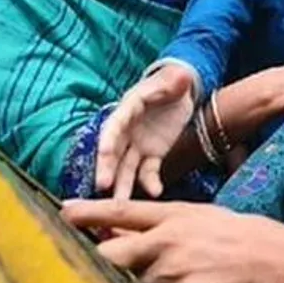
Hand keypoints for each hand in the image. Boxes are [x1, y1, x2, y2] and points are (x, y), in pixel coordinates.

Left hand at [63, 200, 283, 282]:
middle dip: (109, 258)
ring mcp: (173, 270)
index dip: (91, 213)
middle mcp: (167, 241)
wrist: (268, 258)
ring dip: (152, 280)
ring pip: (140, 281)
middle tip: (117, 259)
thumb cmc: (234, 235)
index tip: (65, 211)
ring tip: (186, 272)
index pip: (122, 212)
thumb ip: (160, 223)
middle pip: (115, 253)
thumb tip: (119, 229)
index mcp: (173, 216)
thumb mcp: (198, 217)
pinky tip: (193, 282)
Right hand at [96, 65, 195, 199]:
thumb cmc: (172, 82)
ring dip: (122, 185)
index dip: (108, 138)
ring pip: (126, 167)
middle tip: (102, 185)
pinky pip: (148, 171)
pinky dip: (150, 182)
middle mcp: (128, 130)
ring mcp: (138, 144)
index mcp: (129, 108)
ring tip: (119, 204)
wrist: (181, 92)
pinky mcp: (152, 154)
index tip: (103, 152)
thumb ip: (176, 81)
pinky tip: (156, 192)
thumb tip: (180, 78)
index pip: (115, 124)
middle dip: (107, 168)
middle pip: (114, 151)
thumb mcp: (175, 79)